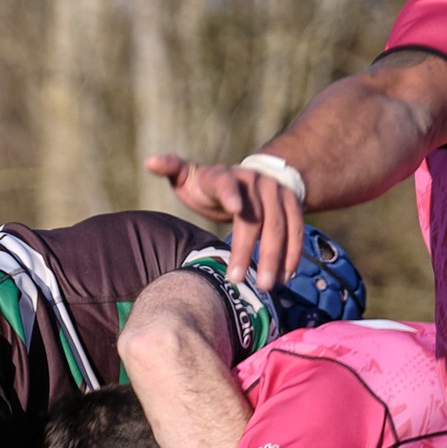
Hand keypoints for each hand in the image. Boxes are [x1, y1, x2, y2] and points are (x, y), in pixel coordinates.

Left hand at [145, 154, 306, 289]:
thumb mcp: (189, 177)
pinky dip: (292, 253)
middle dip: (247, 249)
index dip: (230, 193)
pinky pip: (297, 229)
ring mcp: (277, 192)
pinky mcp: (294, 204)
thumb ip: (173, 170)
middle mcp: (255, 181)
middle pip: (254, 217)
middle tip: (238, 279)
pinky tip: (286, 275)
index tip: (232, 208)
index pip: (226, 183)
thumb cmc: (210, 185)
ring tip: (267, 285)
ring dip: (274, 257)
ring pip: (279, 226)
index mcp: (224, 175)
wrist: (252, 177)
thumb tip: (149, 162)